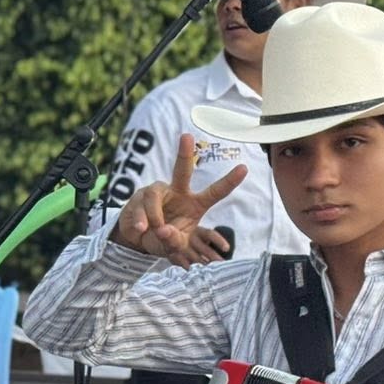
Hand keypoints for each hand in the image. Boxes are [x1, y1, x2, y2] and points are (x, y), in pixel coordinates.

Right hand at [112, 135, 244, 265]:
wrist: (138, 238)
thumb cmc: (164, 239)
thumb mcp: (174, 246)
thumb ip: (174, 241)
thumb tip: (163, 230)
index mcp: (195, 204)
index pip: (215, 193)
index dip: (229, 181)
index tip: (244, 168)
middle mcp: (178, 193)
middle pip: (181, 172)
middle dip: (184, 154)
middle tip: (186, 137)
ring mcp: (157, 193)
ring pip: (153, 196)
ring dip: (153, 216)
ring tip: (154, 231)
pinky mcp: (139, 197)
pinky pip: (140, 208)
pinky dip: (140, 221)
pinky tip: (140, 229)